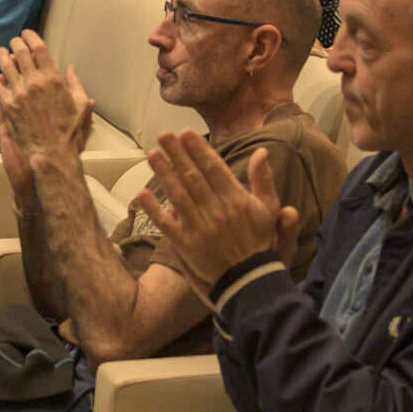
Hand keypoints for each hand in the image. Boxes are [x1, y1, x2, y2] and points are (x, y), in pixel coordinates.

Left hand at [0, 33, 95, 160]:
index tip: (27, 34)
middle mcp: (34, 82)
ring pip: (6, 65)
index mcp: (53, 79)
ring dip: (2, 54)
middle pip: (21, 52)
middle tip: (14, 41)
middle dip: (16, 42)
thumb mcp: (80, 104)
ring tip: (1, 51)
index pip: (39, 48)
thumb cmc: (68, 129)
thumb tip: (70, 68)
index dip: (31, 36)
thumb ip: (76, 83)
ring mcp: (19, 93)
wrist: (51, 150)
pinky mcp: (8, 105)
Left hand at [135, 131, 298, 297]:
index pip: (214, 168)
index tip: (187, 133)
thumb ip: (263, 180)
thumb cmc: (259, 240)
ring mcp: (200, 229)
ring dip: (164, 173)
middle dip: (177, 154)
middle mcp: (217, 211)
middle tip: (164, 135)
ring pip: (178, 196)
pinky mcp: (187, 246)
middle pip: (193, 177)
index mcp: (236, 200)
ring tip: (153, 154)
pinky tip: (143, 194)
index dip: (199, 149)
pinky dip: (154, 210)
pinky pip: (167, 225)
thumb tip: (261, 151)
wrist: (250, 279)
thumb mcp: (269, 208)